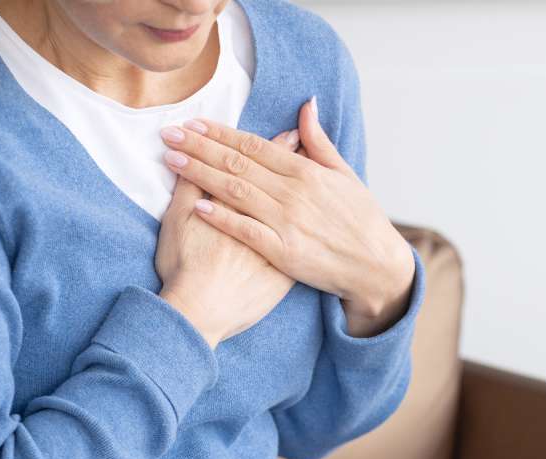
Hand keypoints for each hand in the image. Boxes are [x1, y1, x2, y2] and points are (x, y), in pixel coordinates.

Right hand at [154, 129, 302, 349]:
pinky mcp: (285, 266)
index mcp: (233, 202)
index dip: (263, 147)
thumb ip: (188, 189)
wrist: (200, 311)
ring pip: (291, 205)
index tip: (280, 129)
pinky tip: (313, 208)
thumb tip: (190, 158)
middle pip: (276, 179)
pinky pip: (301, 237)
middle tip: (296, 134)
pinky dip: (307, 219)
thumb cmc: (182, 267)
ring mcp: (277, 241)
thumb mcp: (176, 222)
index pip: (249, 164)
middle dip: (286, 154)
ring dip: (299, 182)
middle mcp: (261, 217)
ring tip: (309, 163)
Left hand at [158, 97, 414, 336]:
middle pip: (237, 163)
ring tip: (172, 160)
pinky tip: (196, 206)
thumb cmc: (361, 220)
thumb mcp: (345, 175)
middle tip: (169, 134)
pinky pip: (245, 230)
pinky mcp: (283, 252)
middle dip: (199, 147)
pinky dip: (221, 217)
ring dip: (201, 174)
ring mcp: (287, 222)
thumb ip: (319, 142)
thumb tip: (306, 105)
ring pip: (235, 191)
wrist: (376, 265)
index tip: (193, 123)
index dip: (220, 133)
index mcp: (307, 171)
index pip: (255, 145)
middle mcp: (294, 192)